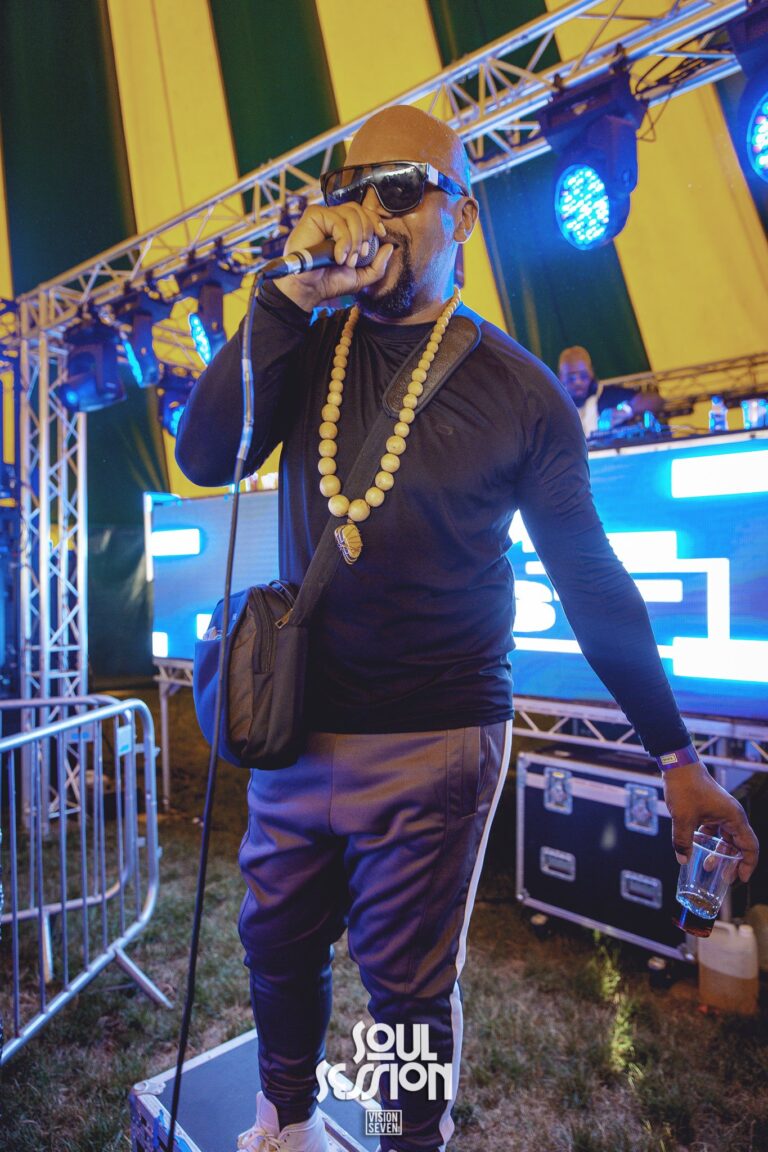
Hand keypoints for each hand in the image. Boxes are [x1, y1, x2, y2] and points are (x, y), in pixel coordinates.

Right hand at [273, 203, 393, 311]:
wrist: (309, 289)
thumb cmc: (330, 282)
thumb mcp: (361, 277)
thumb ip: (378, 265)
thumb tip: (390, 246)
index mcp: (344, 228)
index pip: (363, 213)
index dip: (374, 220)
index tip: (381, 235)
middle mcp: (334, 219)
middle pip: (359, 210)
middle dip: (367, 233)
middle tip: (361, 255)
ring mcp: (323, 216)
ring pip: (351, 213)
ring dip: (356, 239)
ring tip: (348, 259)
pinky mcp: (313, 216)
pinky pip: (337, 220)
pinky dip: (343, 240)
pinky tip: (338, 256)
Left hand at [662, 760, 758, 881]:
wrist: (678, 766)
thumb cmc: (686, 787)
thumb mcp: (683, 818)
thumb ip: (683, 841)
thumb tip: (682, 860)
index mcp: (734, 818)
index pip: (750, 847)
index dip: (748, 865)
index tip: (740, 879)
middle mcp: (732, 816)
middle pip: (739, 845)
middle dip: (732, 863)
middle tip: (723, 878)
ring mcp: (721, 812)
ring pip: (726, 838)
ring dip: (719, 853)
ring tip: (708, 867)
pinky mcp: (711, 810)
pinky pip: (715, 830)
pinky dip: (709, 841)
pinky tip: (697, 848)